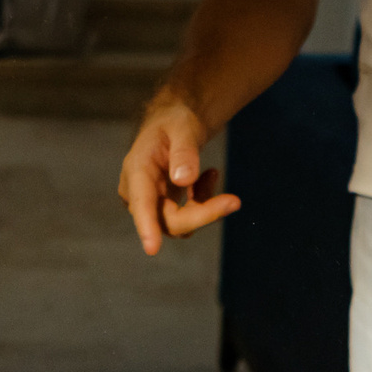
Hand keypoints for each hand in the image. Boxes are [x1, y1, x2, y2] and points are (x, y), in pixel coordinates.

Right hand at [119, 96, 239, 254]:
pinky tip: (209, 176)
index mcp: (137, 170)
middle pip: (168, 220)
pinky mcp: (162, 207)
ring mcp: (150, 202)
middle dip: (203, 214)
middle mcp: (137, 192)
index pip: (141, 203)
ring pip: (180, 223)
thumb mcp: (183, 127)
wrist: (174, 123)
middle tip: (234, 201)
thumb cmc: (176, 122)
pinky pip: (187, 217)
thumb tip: (183, 180)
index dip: (146, 227)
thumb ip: (184, 152)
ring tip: (212, 173)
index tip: (152, 249)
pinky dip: (202, 201)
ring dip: (204, 205)